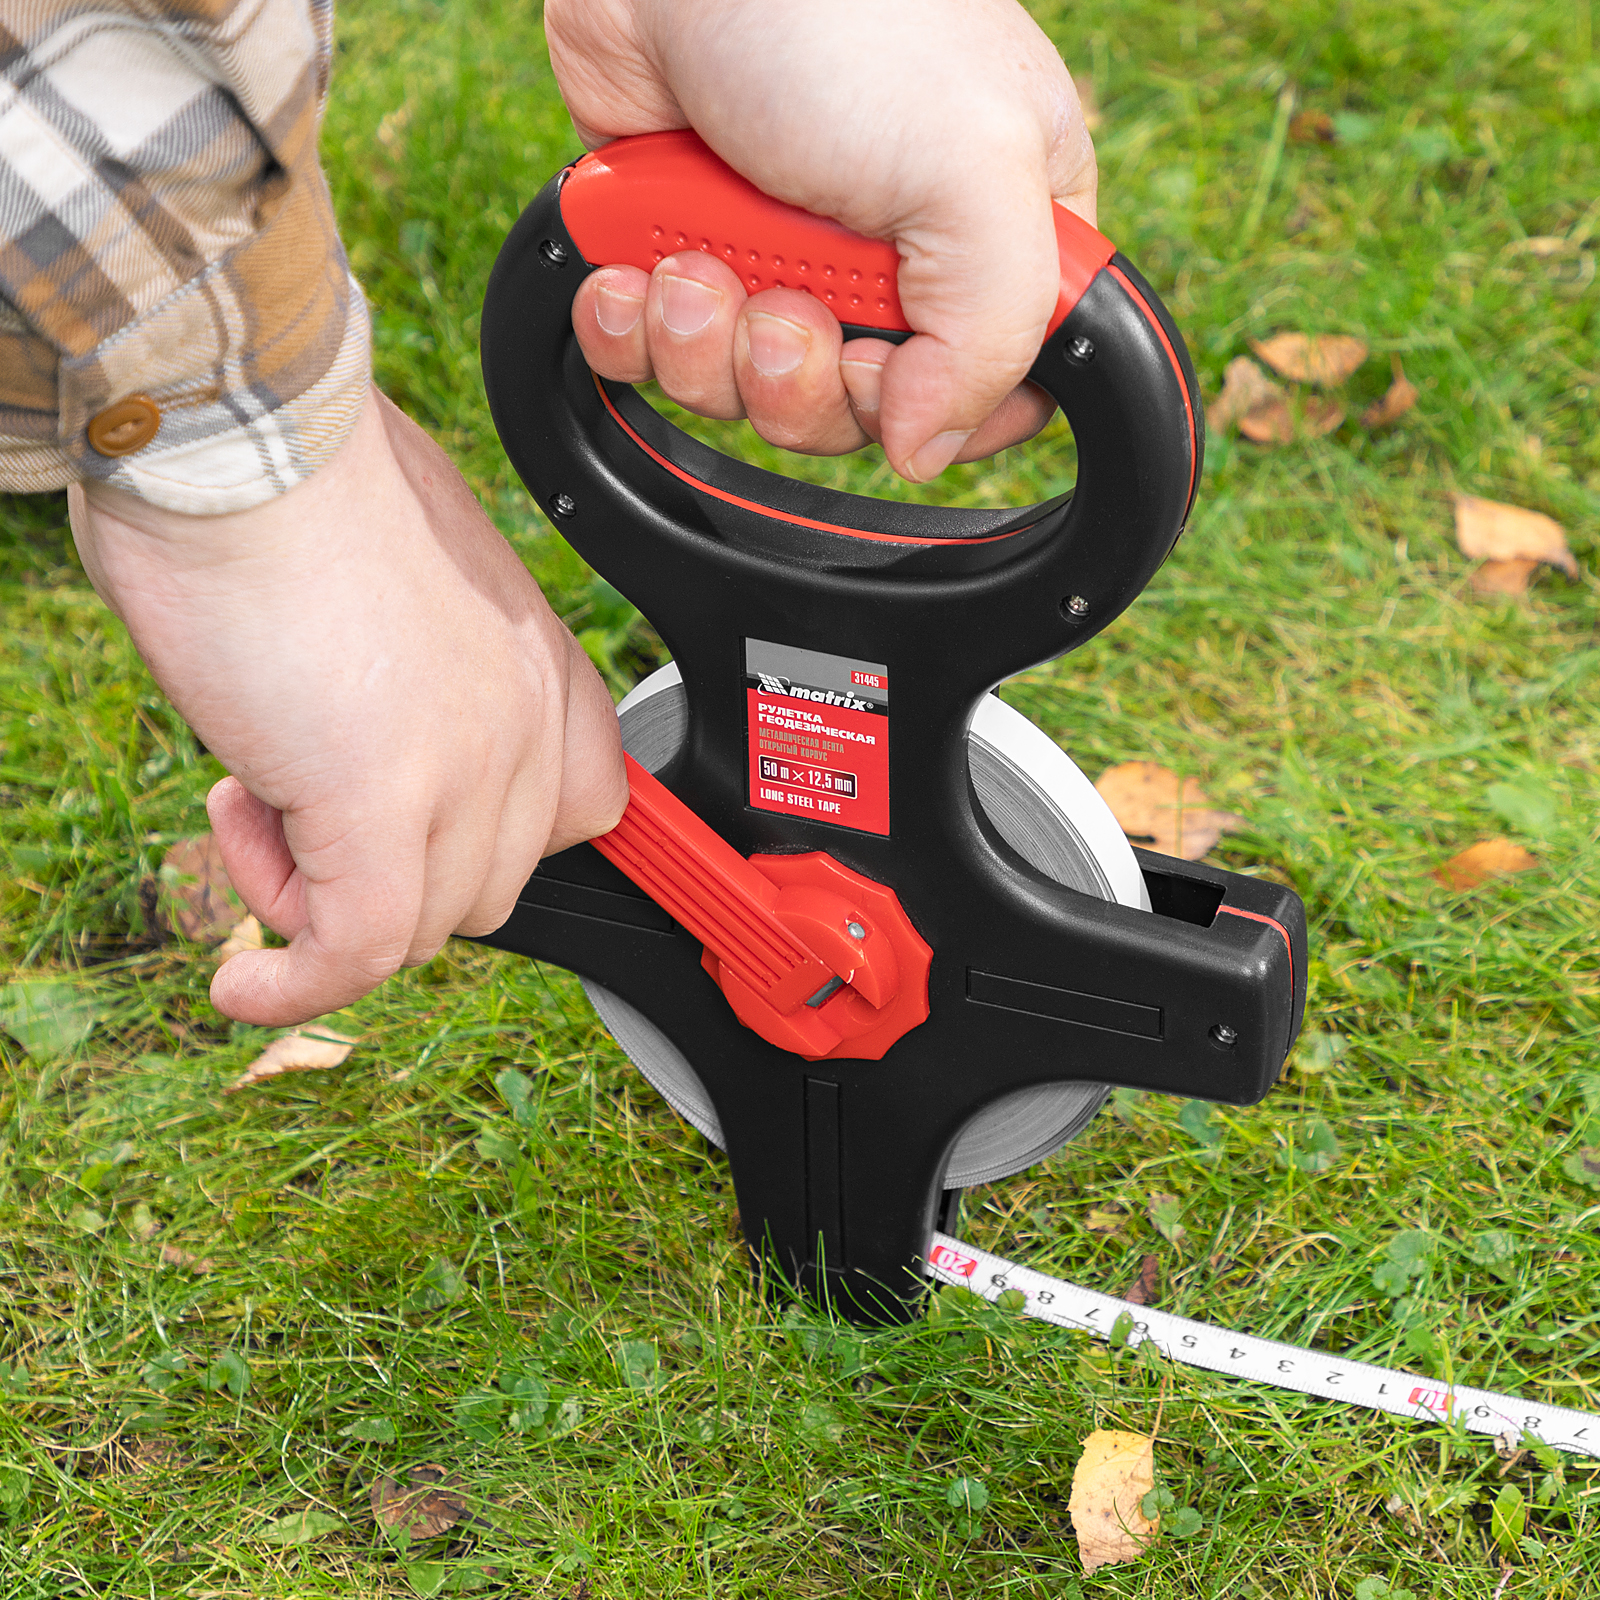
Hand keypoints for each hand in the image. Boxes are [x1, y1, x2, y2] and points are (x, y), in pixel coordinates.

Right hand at [69, 389, 625, 1024]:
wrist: (242, 430)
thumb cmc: (295, 484)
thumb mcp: (404, 591)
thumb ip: (428, 677)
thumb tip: (377, 738)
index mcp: (540, 663)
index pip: (581, 812)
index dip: (487, 847)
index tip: (413, 846)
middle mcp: (527, 721)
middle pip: (490, 885)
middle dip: (386, 873)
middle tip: (291, 800)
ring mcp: (467, 765)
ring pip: (423, 924)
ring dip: (318, 897)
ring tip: (248, 799)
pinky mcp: (380, 800)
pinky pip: (362, 947)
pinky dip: (299, 982)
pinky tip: (244, 981)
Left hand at [547, 0, 1096, 481]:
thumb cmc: (843, 15)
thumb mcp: (974, 172)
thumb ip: (990, 335)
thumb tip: (927, 451)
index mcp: (994, 235)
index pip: (987, 393)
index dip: (924, 416)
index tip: (876, 373)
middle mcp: (889, 258)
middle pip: (852, 414)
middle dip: (793, 380)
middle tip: (773, 309)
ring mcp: (778, 254)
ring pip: (745, 394)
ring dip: (705, 350)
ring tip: (691, 263)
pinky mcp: (680, 244)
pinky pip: (655, 353)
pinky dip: (631, 329)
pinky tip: (631, 272)